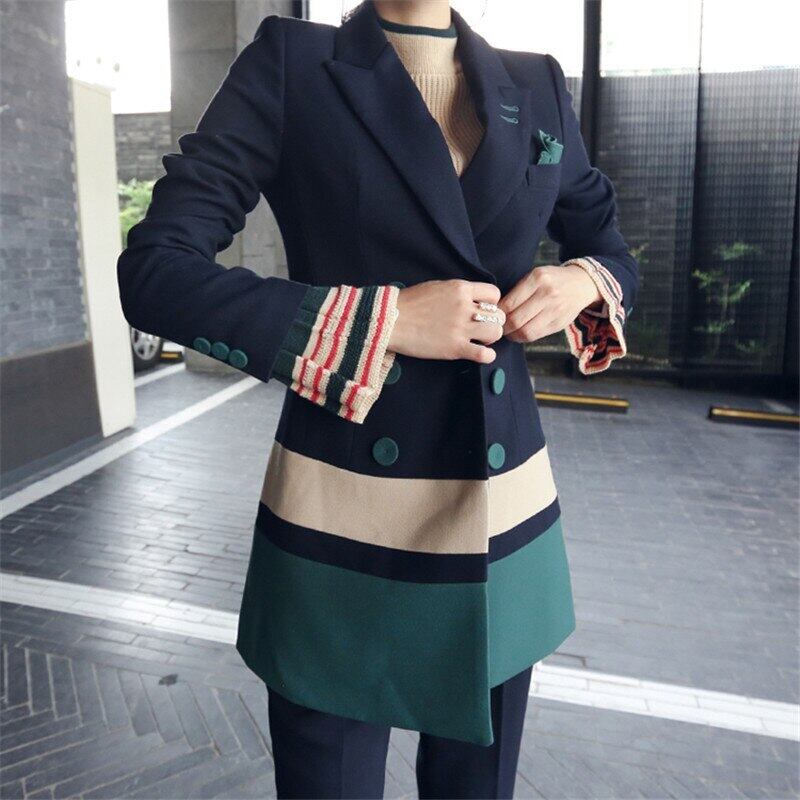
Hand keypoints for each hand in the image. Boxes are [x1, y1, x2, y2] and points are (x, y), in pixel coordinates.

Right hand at [388, 279, 505, 363]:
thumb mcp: (438, 287)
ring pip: (496, 333)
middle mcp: (464, 307)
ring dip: (490, 338)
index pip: (494, 294)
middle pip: (498, 315)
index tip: (482, 310)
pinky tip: (479, 354)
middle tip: (481, 328)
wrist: (390, 320)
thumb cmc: (409, 303)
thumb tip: (472, 299)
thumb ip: (458, 292)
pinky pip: (484, 354)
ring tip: (479, 340)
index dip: (491, 304)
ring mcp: (461, 328)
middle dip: (493, 322)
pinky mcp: (454, 348)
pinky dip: (487, 356)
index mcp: (460, 289)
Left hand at [498, 264, 602, 343]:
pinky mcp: (560, 323)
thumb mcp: (534, 276)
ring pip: (525, 331)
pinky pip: (536, 336)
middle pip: (516, 320)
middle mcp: (547, 294)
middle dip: (502, 327)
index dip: (497, 314)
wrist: (581, 284)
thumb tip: (496, 311)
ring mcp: (555, 310)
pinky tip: (520, 332)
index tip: (492, 316)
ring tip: (508, 331)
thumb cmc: (551, 280)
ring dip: (512, 335)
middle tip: (497, 327)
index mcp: (537, 278)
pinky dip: (524, 337)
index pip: (509, 303)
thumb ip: (518, 291)